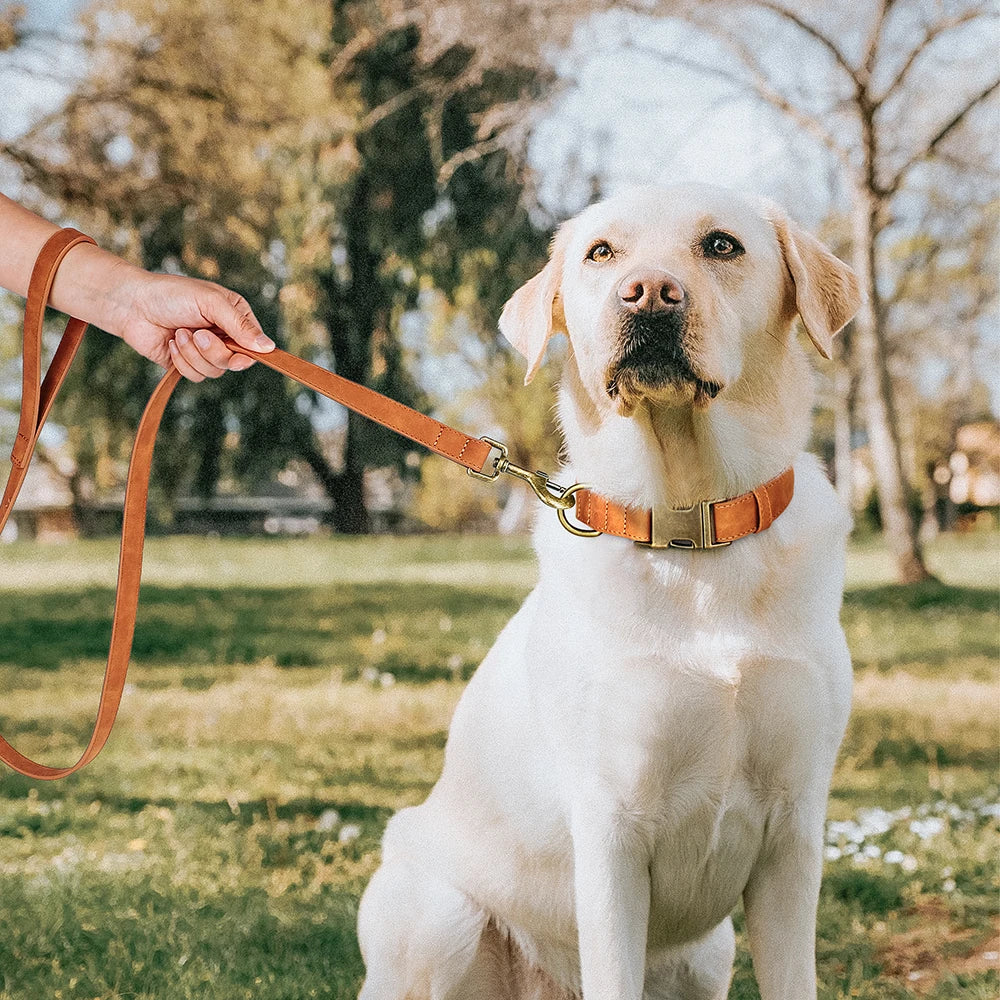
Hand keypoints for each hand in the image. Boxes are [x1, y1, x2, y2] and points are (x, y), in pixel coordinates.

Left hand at [111, 269, 274, 381]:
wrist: (131, 304)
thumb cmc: (172, 295)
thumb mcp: (211, 303)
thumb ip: (240, 326)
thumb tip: (269, 348)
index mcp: (235, 317)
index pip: (255, 345)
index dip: (248, 354)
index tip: (238, 356)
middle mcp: (223, 336)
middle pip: (235, 362)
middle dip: (214, 351)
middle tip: (197, 334)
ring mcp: (205, 351)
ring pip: (215, 371)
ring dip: (193, 354)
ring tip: (178, 334)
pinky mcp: (187, 364)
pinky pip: (195, 375)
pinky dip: (181, 361)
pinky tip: (171, 343)